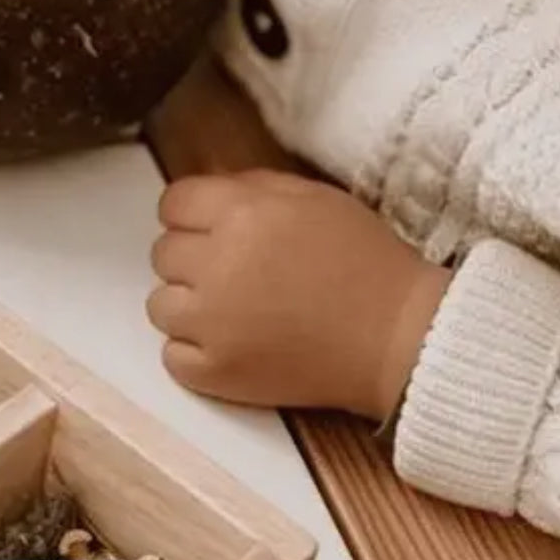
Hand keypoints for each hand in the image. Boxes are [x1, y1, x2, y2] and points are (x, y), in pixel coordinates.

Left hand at [148, 169, 450, 421]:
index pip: (172, 203)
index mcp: (239, 214)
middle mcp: (216, 265)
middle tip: (232, 269)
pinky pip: (171, 356)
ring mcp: (213, 323)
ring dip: (188, 303)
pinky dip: (194, 351)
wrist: (400, 337)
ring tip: (232, 308)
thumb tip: (208, 191)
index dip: (190, 213)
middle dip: (191, 255)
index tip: (209, 226)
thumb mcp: (311, 196)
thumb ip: (250, 186)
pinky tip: (231, 342)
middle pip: (162, 252)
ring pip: (159, 304)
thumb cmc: (364, 261)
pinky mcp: (218, 373)